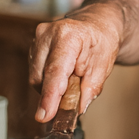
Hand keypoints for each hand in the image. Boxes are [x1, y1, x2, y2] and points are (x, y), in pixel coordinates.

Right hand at [29, 5, 123, 122]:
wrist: (97, 23)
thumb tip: (77, 110)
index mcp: (68, 35)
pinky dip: (48, 80)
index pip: (55, 71)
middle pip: (41, 77)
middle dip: (55, 94)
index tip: (45, 115)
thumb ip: (90, 89)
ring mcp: (38, 38)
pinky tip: (63, 73)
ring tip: (72, 78)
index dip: (49, 96)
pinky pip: (36, 72)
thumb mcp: (104, 66)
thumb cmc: (102, 40)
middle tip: (74, 96)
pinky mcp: (34, 45)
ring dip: (52, 86)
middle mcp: (47, 34)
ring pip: (36, 77)